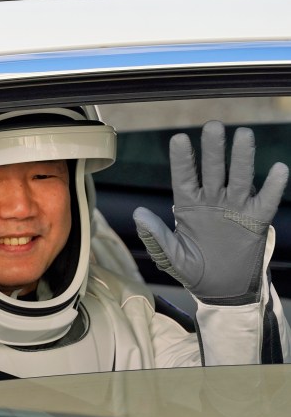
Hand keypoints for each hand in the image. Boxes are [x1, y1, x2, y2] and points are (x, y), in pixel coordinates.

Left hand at [133, 121, 288, 304]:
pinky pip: (267, 199)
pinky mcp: (257, 219)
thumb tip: (139, 213)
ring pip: (240, 177)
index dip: (182, 159)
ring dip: (242, 157)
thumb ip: (156, 237)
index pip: (184, 177)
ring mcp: (236, 206)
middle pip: (214, 170)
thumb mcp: (170, 257)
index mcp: (188, 205)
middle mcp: (213, 199)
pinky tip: (277, 169)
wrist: (221, 289)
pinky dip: (273, 185)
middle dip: (213, 149)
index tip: (179, 139)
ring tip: (243, 134)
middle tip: (213, 126)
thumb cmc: (193, 270)